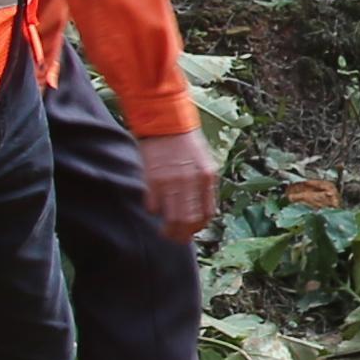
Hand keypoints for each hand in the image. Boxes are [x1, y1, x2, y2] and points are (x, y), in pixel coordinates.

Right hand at [134, 124, 221, 240]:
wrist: (167, 122)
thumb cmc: (186, 142)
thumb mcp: (205, 163)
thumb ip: (204, 187)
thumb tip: (201, 212)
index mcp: (207, 178)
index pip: (207, 214)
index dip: (199, 227)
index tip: (192, 230)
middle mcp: (191, 182)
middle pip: (189, 221)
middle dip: (183, 235)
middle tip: (177, 237)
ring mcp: (171, 182)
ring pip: (171, 219)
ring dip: (168, 230)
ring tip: (165, 231)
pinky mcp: (152, 180)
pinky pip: (153, 207)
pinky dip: (154, 211)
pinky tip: (155, 208)